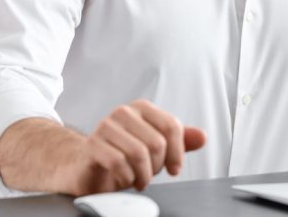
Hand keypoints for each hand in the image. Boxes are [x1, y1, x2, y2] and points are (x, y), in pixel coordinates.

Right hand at [60, 99, 206, 194]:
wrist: (85, 166)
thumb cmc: (121, 155)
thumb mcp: (153, 148)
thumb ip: (178, 141)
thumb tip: (202, 136)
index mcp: (141, 109)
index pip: (171, 125)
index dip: (177, 152)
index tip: (174, 168)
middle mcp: (123, 113)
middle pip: (157, 142)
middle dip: (157, 167)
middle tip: (149, 174)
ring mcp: (106, 127)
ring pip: (139, 153)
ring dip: (142, 175)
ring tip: (138, 179)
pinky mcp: (92, 144)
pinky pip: (119, 163)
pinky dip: (126, 178)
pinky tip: (124, 179)